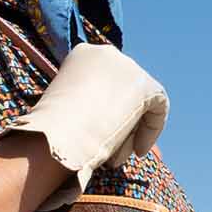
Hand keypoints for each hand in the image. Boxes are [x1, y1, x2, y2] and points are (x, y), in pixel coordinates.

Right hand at [0, 44, 167, 200]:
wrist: (59, 134)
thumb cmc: (54, 131)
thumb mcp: (66, 111)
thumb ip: (86, 108)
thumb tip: (101, 123)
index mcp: (82, 55)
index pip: (105, 81)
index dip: (106, 109)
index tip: (97, 133)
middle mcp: (106, 53)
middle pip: (124, 90)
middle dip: (120, 121)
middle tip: (110, 150)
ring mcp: (127, 66)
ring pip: (139, 101)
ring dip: (130, 131)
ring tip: (114, 157)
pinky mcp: (145, 84)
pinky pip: (158, 106)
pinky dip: (150, 129)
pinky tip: (137, 151)